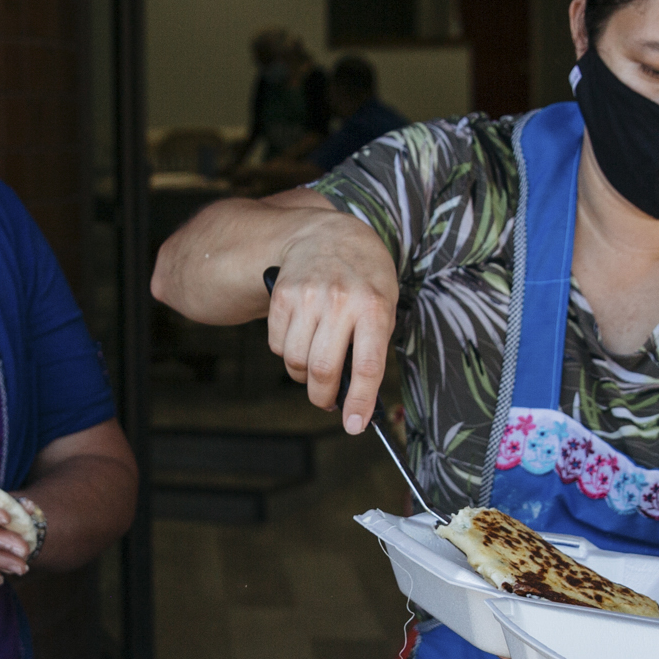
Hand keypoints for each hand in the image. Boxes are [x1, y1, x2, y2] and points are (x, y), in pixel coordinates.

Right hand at [265, 210, 399, 433]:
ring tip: (315, 362)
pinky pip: (276, 343)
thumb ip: (372, 346)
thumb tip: (356, 397)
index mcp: (374, 306)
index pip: (366, 366)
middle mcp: (340, 301)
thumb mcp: (383, 305)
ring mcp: (307, 297)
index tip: (355, 424)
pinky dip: (286, 351)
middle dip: (323, 398)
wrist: (328, 234)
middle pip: (322, 369)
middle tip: (328, 402)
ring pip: (295, 361)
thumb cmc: (364, 277)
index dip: (359, 402)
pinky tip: (301, 336)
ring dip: (303, 374)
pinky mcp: (281, 295)